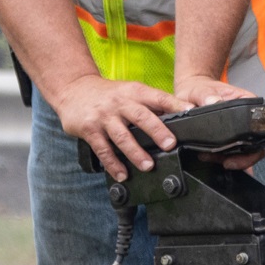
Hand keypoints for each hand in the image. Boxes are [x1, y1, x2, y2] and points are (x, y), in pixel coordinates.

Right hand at [49, 74, 189, 179]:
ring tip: (148, 166)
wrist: (73, 89)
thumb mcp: (131, 91)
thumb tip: (183, 115)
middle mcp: (120, 103)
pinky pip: (103, 149)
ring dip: (135, 152)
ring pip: (122, 136)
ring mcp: (104, 117)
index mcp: (135, 92)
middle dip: (157, 131)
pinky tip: (122, 175)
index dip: (176, 105)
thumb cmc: (109, 94)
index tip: (192, 113)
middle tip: (170, 145)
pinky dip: (113, 164)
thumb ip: (152, 103)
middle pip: (141, 117)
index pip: (159, 97)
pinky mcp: (89, 129)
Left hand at [176, 72, 264, 162]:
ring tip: (212, 158)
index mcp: (246, 104)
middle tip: (229, 163)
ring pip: (246, 152)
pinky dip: (229, 161)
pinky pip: (234, 154)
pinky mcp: (228, 141)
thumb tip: (213, 102)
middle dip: (247, 158)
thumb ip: (205, 96)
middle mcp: (247, 119)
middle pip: (258, 143)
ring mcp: (238, 132)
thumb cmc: (199, 89)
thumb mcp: (200, 90)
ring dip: (234, 160)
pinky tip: (221, 164)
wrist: (190, 95)